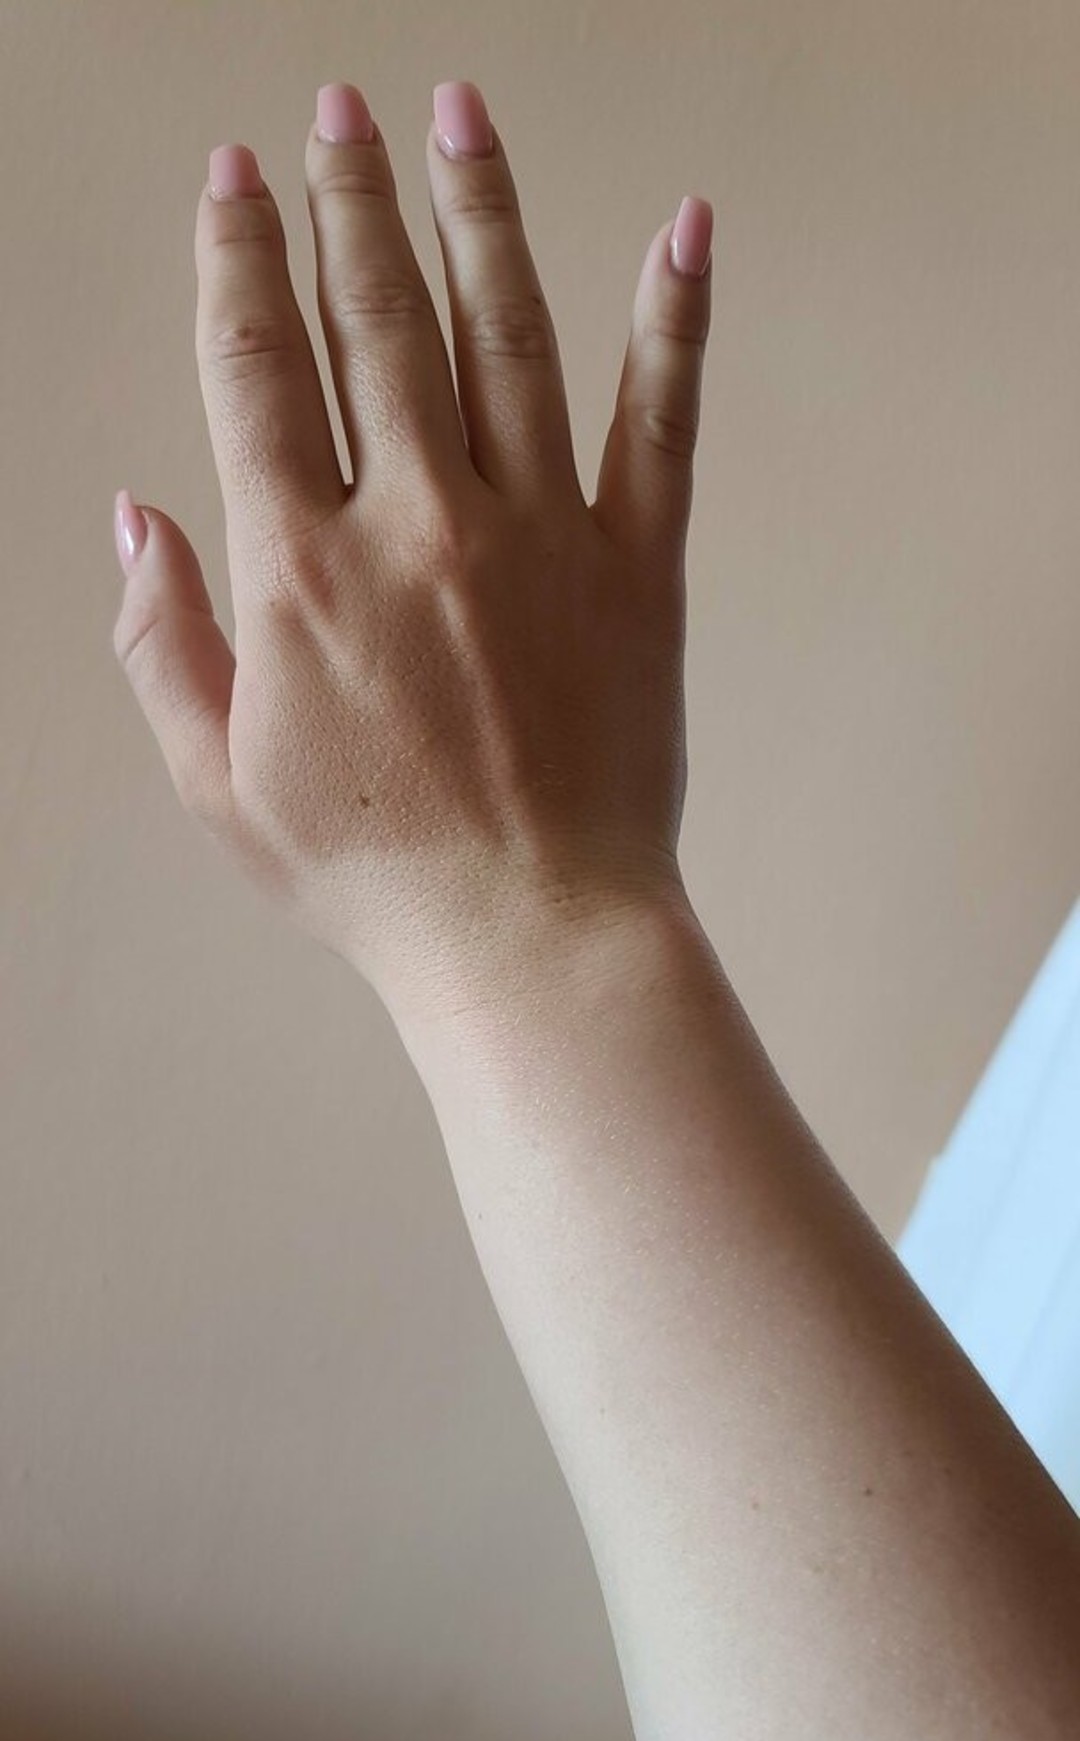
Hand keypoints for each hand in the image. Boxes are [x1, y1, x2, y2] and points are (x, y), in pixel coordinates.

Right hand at [113, 80, 713, 1024]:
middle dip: (346, 198)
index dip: (240, 257)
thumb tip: (134, 517)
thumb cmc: (373, 872)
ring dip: (476, 213)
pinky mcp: (637, 568)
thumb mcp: (220, 778)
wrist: (529, 934)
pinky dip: (673, 322)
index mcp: (305, 571)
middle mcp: (420, 525)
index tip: (236, 179)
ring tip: (458, 114)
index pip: (258, 370)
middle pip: (375, 321)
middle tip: (336, 111)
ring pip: (504, 335)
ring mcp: (540, 536)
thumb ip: (167, 640)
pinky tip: (682, 230)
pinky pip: (658, 421)